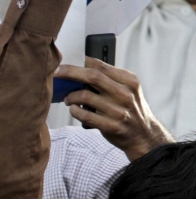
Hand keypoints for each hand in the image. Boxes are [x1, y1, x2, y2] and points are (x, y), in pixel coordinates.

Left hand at [58, 59, 172, 159]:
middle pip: (92, 76)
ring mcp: (118, 111)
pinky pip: (85, 115)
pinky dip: (74, 111)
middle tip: (56, 74)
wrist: (143, 134)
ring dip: (70, 97)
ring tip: (68, 99)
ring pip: (85, 97)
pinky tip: (73, 109)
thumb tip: (82, 66)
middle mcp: (125, 94)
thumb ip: (109, 79)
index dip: (79, 63)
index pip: (100, 66)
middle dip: (70, 73)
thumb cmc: (128, 109)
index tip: (63, 64)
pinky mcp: (111, 126)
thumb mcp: (127, 89)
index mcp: (129, 80)